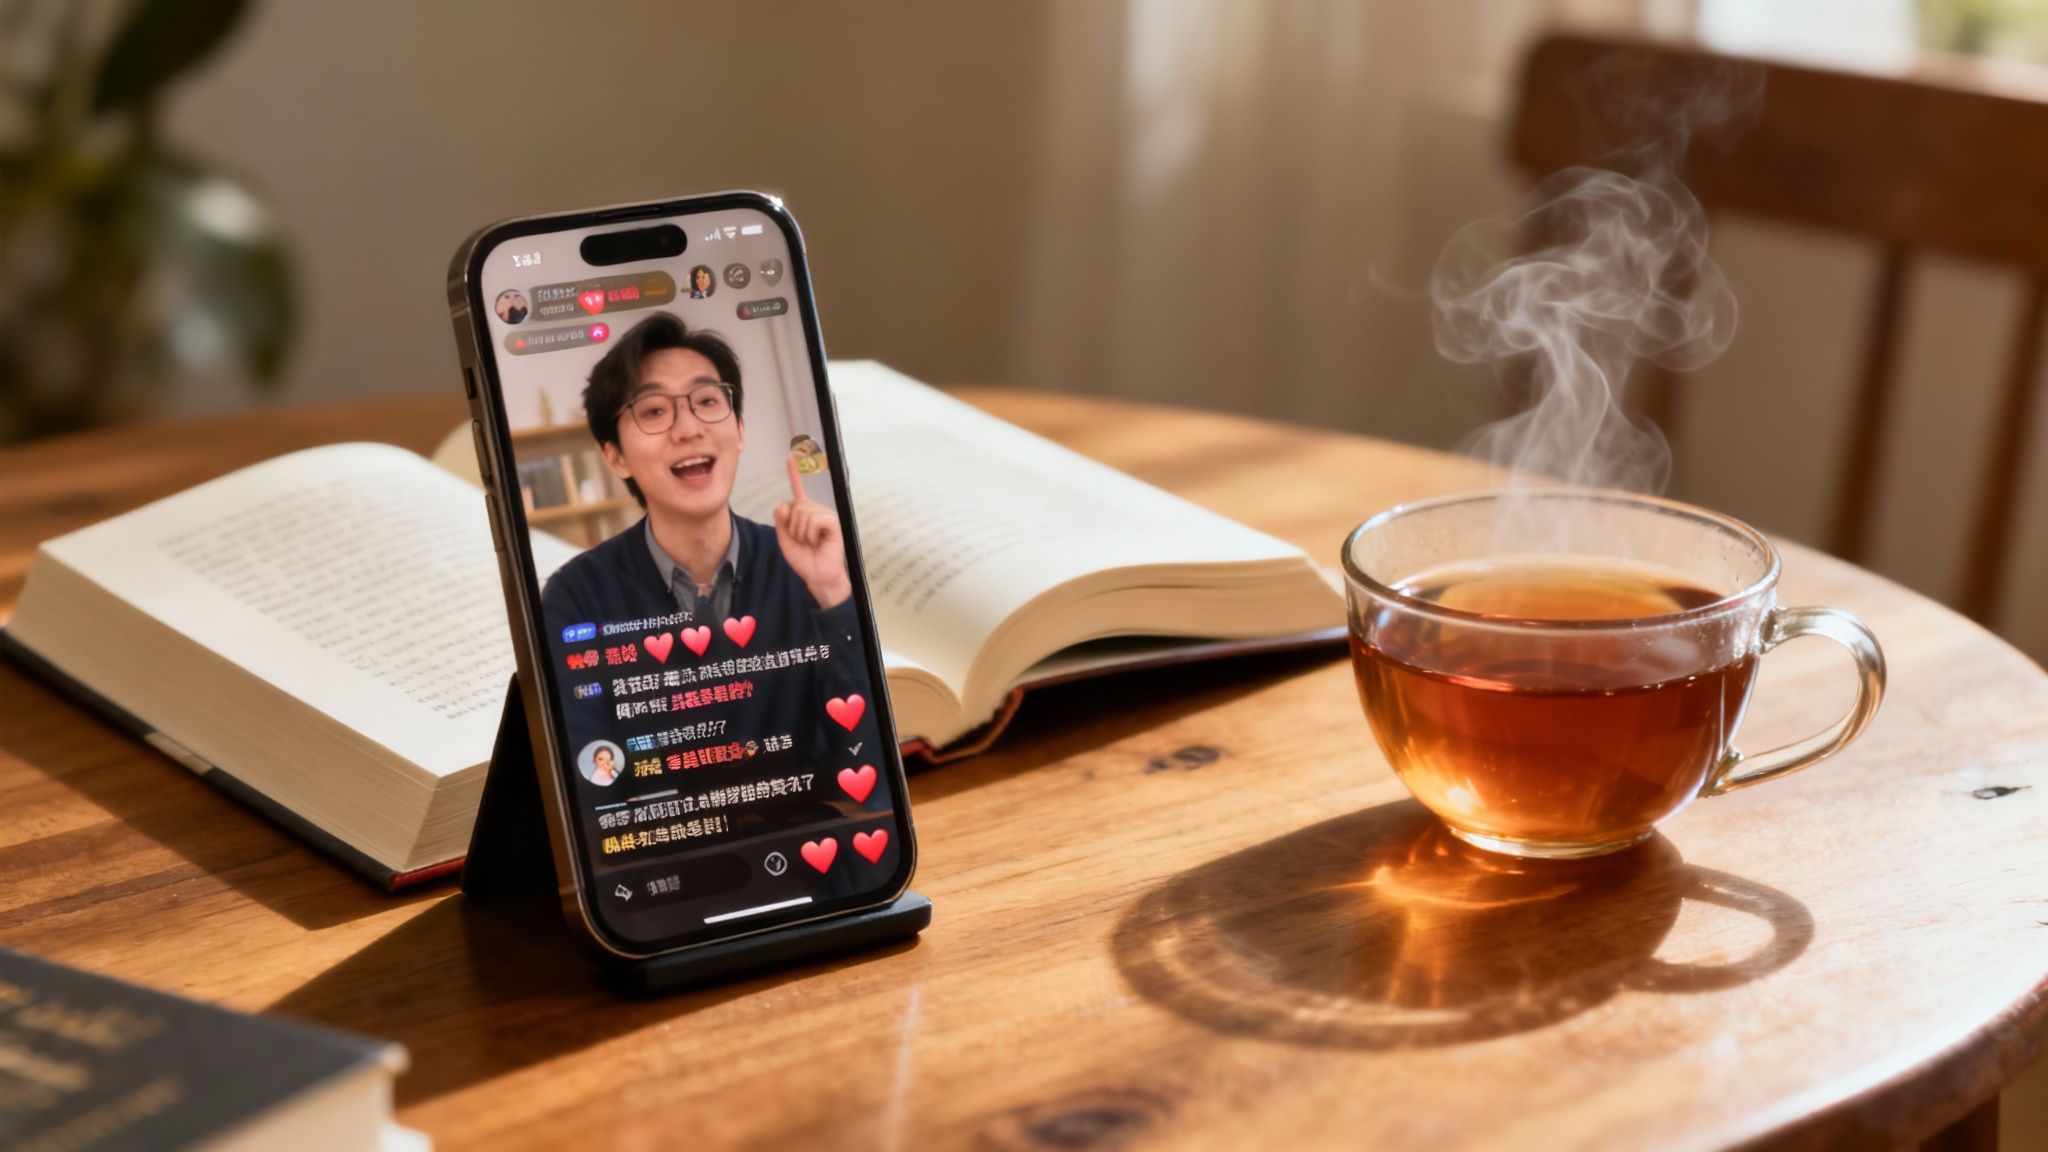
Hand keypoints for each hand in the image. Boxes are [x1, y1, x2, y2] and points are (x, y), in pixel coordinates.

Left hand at [774, 455, 850, 609]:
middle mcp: (816, 510)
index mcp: (805, 513)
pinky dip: (811, 533)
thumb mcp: (785, 539)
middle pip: (793, 506)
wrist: (818, 576)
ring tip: (811, 543)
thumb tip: (783, 504)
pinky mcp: (833, 522)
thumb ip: (781, 521)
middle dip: (792, 527)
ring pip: (801, 513)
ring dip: (801, 533)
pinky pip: (814, 520)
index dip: (794, 474)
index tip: (790, 457)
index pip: (797, 490)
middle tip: (803, 541)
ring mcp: (826, 515)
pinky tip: (819, 541)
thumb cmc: (804, 560)